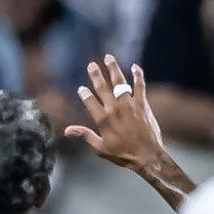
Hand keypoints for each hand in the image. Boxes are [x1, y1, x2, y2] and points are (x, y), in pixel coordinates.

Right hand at [65, 57, 165, 172]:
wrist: (147, 155)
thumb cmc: (122, 154)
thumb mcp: (100, 147)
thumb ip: (84, 135)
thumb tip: (67, 130)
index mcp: (102, 120)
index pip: (90, 101)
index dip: (84, 94)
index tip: (81, 88)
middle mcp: (114, 108)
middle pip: (103, 87)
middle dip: (96, 75)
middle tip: (91, 64)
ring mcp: (129, 104)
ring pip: (119, 82)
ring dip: (113, 69)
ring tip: (109, 58)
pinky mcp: (142, 103)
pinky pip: (140, 85)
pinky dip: (137, 75)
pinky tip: (134, 66)